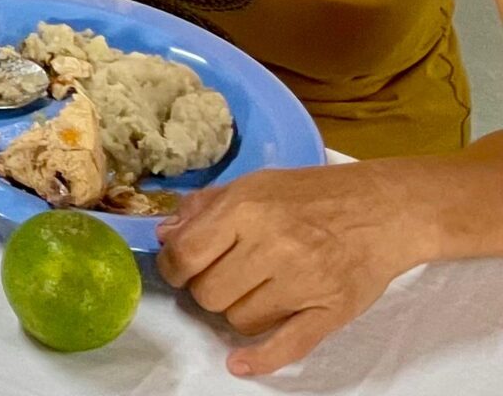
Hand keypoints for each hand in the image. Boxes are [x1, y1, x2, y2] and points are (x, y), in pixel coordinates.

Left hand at [156, 163, 420, 375]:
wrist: (381, 209)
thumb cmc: (310, 194)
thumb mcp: (251, 184)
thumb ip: (204, 208)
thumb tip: (165, 237)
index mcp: (246, 210)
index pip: (186, 255)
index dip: (173, 267)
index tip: (179, 268)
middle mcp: (272, 246)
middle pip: (209, 293)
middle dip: (205, 289)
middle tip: (220, 278)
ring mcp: (303, 283)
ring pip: (239, 321)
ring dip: (236, 312)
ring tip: (251, 292)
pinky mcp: (329, 312)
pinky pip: (287, 346)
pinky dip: (259, 360)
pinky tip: (239, 363)